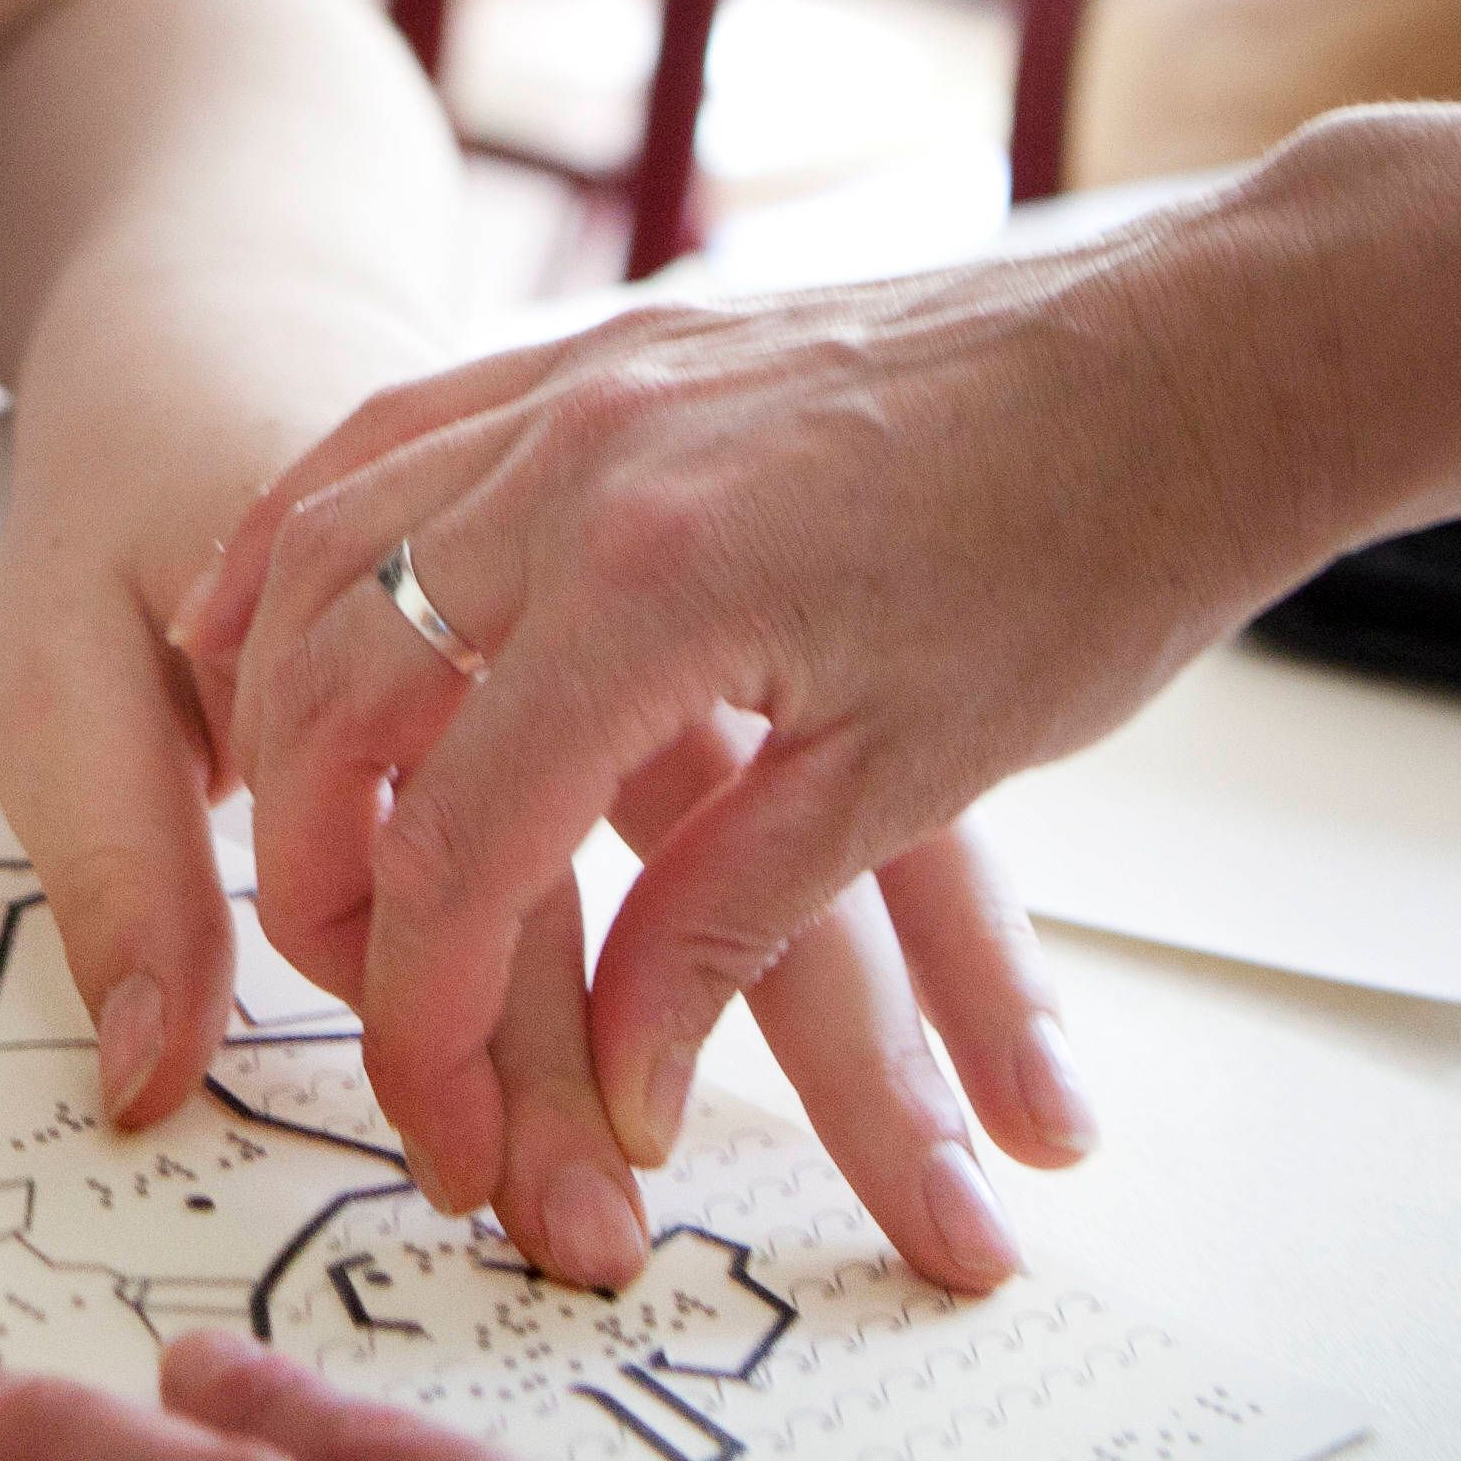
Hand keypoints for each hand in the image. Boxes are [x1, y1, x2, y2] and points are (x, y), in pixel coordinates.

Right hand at [181, 242, 1340, 1285]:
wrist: (1190, 357)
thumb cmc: (1085, 561)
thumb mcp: (909, 773)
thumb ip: (730, 925)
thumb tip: (628, 1091)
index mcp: (657, 588)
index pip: (461, 837)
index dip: (428, 1006)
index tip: (440, 1118)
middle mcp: (580, 461)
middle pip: (340, 687)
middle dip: (314, 868)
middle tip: (346, 997)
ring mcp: (581, 379)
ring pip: (328, 540)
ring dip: (278, 699)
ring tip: (282, 833)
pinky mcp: (605, 342)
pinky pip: (392, 429)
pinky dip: (307, 532)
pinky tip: (270, 611)